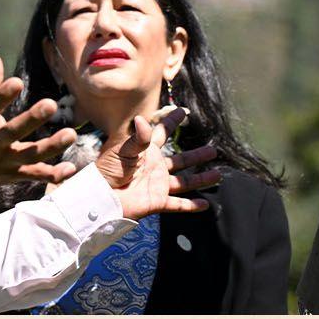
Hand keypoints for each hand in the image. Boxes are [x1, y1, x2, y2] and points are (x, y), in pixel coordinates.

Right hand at [0, 47, 79, 201]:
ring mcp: (4, 161)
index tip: (17, 82)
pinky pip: (35, 176)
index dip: (2, 96)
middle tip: (51, 104)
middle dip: (32, 120)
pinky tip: (71, 168)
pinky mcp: (13, 174)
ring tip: (70, 135)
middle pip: (13, 132)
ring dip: (51, 147)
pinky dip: (53, 175)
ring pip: (29, 156)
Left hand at [96, 108, 221, 218]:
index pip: (163, 133)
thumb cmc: (107, 170)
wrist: (100, 196)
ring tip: (218, 174)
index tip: (182, 112)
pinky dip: (191, 206)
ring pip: (185, 181)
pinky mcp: (157, 200)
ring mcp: (158, 184)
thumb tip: (143, 118)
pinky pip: (178, 204)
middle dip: (196, 155)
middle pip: (181, 159)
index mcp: (146, 150)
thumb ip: (137, 137)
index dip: (172, 122)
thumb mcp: (122, 150)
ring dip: (201, 178)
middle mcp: (155, 166)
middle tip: (213, 150)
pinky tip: (205, 205)